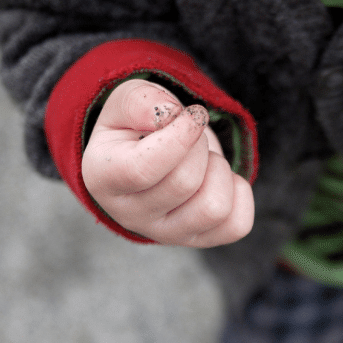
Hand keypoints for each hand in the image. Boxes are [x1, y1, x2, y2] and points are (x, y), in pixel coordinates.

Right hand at [82, 79, 253, 246]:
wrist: (147, 159)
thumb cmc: (136, 128)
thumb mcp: (128, 102)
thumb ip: (141, 101)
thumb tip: (168, 114)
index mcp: (103, 179)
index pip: (143, 169)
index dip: (179, 137)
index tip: (192, 115)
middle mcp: (131, 216)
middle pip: (185, 183)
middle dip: (199, 147)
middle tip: (192, 137)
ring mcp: (167, 235)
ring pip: (215, 209)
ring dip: (219, 171)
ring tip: (203, 160)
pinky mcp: (201, 241)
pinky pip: (238, 225)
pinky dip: (238, 192)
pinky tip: (216, 179)